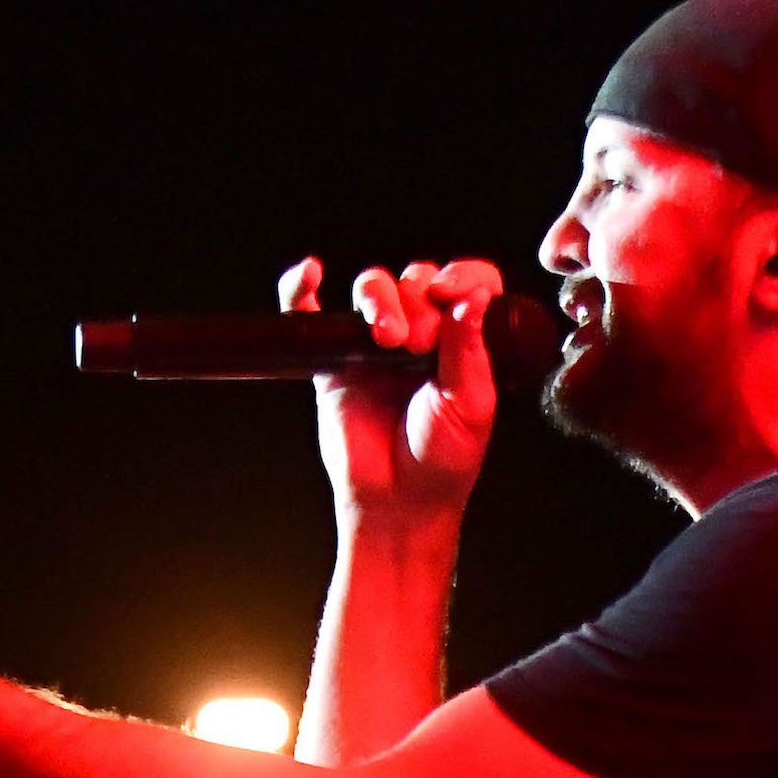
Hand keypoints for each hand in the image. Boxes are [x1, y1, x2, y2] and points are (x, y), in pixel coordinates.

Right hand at [292, 254, 501, 535]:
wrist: (399, 502)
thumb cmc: (441, 462)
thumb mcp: (471, 404)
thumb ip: (469, 349)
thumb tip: (475, 296)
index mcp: (461, 340)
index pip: (466, 283)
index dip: (459, 278)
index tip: (449, 296)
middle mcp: (421, 334)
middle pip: (415, 280)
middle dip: (416, 303)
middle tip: (416, 346)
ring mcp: (375, 342)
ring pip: (373, 287)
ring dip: (378, 300)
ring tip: (384, 338)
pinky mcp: (336, 356)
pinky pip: (312, 310)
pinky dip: (302, 288)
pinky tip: (310, 274)